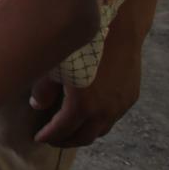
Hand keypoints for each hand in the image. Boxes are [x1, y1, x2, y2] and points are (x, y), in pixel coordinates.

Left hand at [29, 12, 144, 146]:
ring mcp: (120, 105)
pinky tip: (90, 113)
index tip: (38, 137)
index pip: (62, 131)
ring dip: (85, 132)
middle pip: (84, 137)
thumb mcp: (53, 65)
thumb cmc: (80, 43)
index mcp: (82, 106)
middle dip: (66, 140)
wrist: (118, 28)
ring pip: (101, 130)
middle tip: (53, 138)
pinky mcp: (131, 96)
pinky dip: (99, 121)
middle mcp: (104, 111)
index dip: (48, 136)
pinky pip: (113, 117)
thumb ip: (43, 90)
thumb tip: (38, 105)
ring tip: (70, 129)